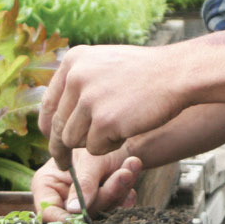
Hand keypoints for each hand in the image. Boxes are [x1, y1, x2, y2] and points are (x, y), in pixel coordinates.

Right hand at [31, 146, 141, 223]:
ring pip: (99, 211)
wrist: (117, 132)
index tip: (82, 219)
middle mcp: (62, 197)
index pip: (48, 211)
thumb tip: (75, 210)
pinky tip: (132, 172)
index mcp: (47, 184)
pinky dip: (125, 193)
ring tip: (131, 166)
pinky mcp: (102, 203)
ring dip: (119, 191)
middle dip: (104, 196)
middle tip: (123, 175)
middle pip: (78, 214)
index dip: (62, 219)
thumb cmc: (96, 137)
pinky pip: (113, 208)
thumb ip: (84, 183)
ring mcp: (83, 202)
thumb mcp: (89, 158)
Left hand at [37, 44, 187, 169]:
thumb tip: (56, 113)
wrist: (176, 74)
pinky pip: (95, 149)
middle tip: (64, 163)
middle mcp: (76, 77)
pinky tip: (127, 128)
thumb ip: (80, 80)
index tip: (52, 140)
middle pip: (59, 126)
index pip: (48, 102)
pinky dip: (110, 146)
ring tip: (117, 127)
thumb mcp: (104, 63)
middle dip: (61, 148)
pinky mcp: (104, 121)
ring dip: (93, 142)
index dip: (49, 126)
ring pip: (74, 140)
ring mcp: (89, 99)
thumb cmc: (145, 72)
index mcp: (74, 60)